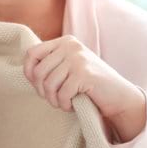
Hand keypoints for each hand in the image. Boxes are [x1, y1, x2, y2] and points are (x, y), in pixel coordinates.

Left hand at [24, 35, 146, 141]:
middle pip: (38, 71)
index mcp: (65, 41)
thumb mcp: (69, 67)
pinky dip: (64, 105)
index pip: (31, 53)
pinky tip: (72, 106)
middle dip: (42, 91)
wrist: (119, 96)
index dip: (29, 73)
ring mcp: (78, 59)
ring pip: (49, 84)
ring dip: (53, 100)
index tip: (38, 86)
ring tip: (63, 103)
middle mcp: (71, 46)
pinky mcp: (85, 74)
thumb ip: (51, 64)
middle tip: (54, 99)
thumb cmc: (90, 85)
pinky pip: (62, 94)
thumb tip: (27, 71)